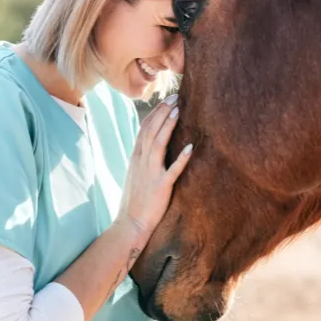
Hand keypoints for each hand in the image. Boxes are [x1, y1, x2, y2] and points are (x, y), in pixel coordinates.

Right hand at [116, 94, 192, 242]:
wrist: (129, 224)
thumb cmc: (135, 201)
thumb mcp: (136, 174)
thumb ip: (143, 158)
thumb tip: (153, 145)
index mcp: (136, 157)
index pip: (144, 129)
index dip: (156, 113)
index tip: (167, 100)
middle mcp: (141, 162)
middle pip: (151, 131)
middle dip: (163, 112)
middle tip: (176, 97)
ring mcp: (150, 174)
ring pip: (158, 144)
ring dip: (168, 126)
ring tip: (178, 111)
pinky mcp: (160, 187)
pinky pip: (172, 171)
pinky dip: (181, 159)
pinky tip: (191, 147)